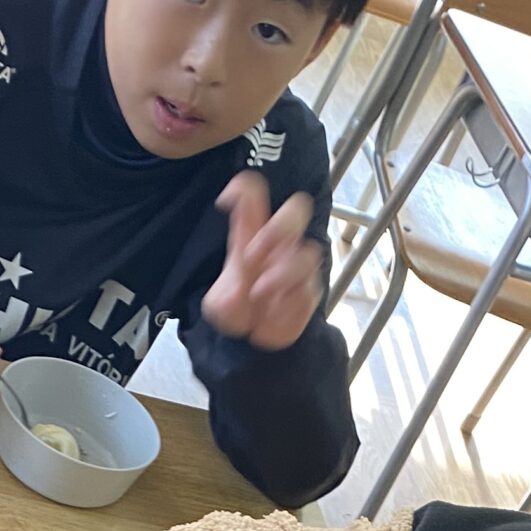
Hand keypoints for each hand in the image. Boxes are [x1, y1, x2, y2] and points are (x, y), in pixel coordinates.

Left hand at [201, 173, 321, 351]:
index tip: (224, 201)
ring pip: (308, 253)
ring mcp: (299, 266)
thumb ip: (232, 274)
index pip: (254, 195)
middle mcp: (281, 244)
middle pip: (297, 209)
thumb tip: (247, 258)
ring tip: (259, 293)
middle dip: (279, 228)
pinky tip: (273, 314)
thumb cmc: (236, 309)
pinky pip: (308, 289)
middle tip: (253, 254)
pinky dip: (289, 303)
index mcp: (254, 234)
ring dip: (282, 273)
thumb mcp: (219, 298)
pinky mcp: (311, 291)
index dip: (244, 188)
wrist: (250, 341)